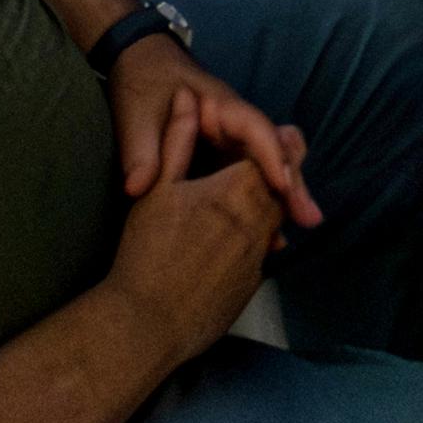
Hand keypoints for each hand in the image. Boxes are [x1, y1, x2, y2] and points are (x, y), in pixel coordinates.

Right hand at [104, 140, 280, 366]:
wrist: (144, 324)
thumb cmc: (147, 253)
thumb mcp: (158, 188)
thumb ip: (178, 140)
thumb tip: (188, 98)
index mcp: (238, 192)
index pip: (273, 157)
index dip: (272, 147)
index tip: (265, 140)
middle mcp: (259, 224)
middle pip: (277, 192)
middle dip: (271, 180)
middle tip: (250, 172)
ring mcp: (258, 259)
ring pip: (273, 225)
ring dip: (264, 212)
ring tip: (235, 208)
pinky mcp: (251, 288)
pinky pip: (261, 256)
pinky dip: (252, 244)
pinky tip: (224, 247)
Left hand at [109, 36, 322, 229]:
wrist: (135, 64)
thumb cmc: (141, 82)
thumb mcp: (136, 115)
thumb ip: (142, 150)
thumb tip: (138, 189)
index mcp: (221, 106)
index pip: (256, 129)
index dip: (272, 155)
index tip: (283, 186)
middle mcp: (234, 124)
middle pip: (271, 151)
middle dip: (290, 183)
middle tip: (309, 219)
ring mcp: (230, 141)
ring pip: (262, 168)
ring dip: (279, 198)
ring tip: (289, 237)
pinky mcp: (221, 156)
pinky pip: (246, 179)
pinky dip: (258, 202)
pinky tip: (262, 234)